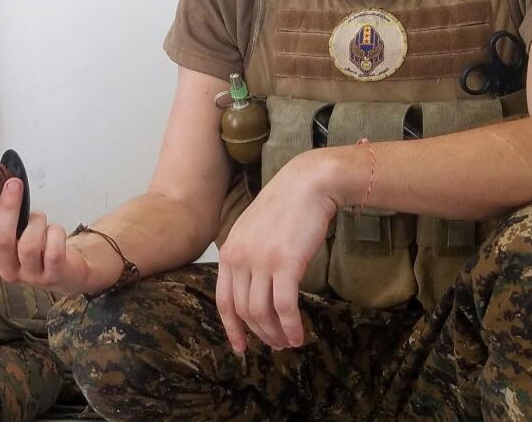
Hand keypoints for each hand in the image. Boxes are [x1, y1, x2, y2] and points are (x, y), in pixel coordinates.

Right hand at [0, 178, 90, 294]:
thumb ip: (2, 214)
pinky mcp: (53, 275)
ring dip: (36, 221)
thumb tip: (4, 183)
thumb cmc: (32, 242)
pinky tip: (53, 231)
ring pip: (29, 245)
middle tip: (13, 185)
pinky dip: (55, 232)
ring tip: (39, 218)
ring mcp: (30, 274)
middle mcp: (7, 267)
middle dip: (8, 209)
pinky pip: (53, 251)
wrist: (62, 268)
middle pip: (1, 241)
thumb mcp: (12, 231)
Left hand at [216, 150, 340, 353]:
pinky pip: (284, 307)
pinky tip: (299, 336)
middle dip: (259, 333)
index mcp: (228, 252)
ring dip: (276, 334)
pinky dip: (291, 326)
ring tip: (289, 343)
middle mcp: (239, 259)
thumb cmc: (285, 208)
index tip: (240, 347)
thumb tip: (253, 289)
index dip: (231, 328)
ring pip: (262, 313)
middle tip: (276, 345)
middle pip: (243, 310)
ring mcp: (260, 261)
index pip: (223, 300)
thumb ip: (247, 258)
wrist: (307, 184)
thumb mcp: (253, 232)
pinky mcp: (285, 264)